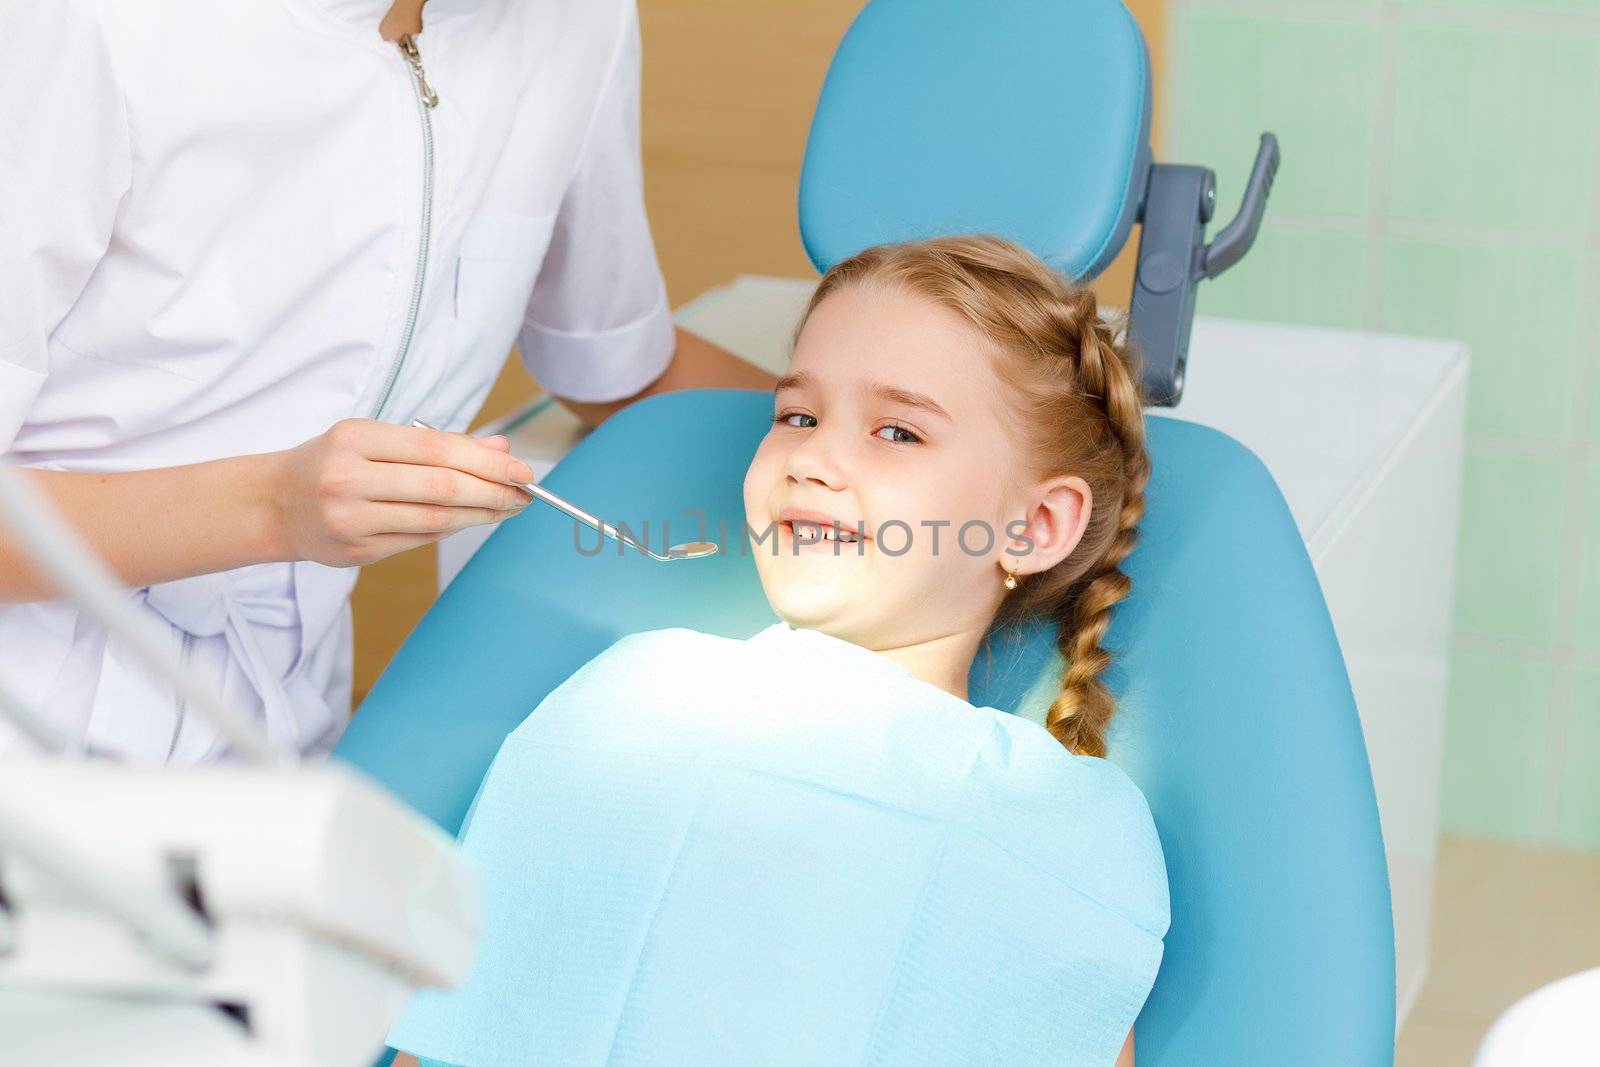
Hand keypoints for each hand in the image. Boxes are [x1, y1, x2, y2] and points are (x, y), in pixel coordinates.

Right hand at [268, 419, 533, 566]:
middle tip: (526, 492)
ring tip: (509, 507)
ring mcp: (351, 519)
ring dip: (481, 514)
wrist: (273, 504)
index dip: (486, 461)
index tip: (521, 469)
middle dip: (492, 490)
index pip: (436, 449)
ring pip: (434, 518)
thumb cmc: (332, 463)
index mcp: (354, 439)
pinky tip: (474, 519)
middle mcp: (349, 479)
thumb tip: (499, 447)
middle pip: (440, 486)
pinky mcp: (356, 552)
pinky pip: (419, 540)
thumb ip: (436, 443)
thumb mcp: (375, 439)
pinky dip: (453, 528)